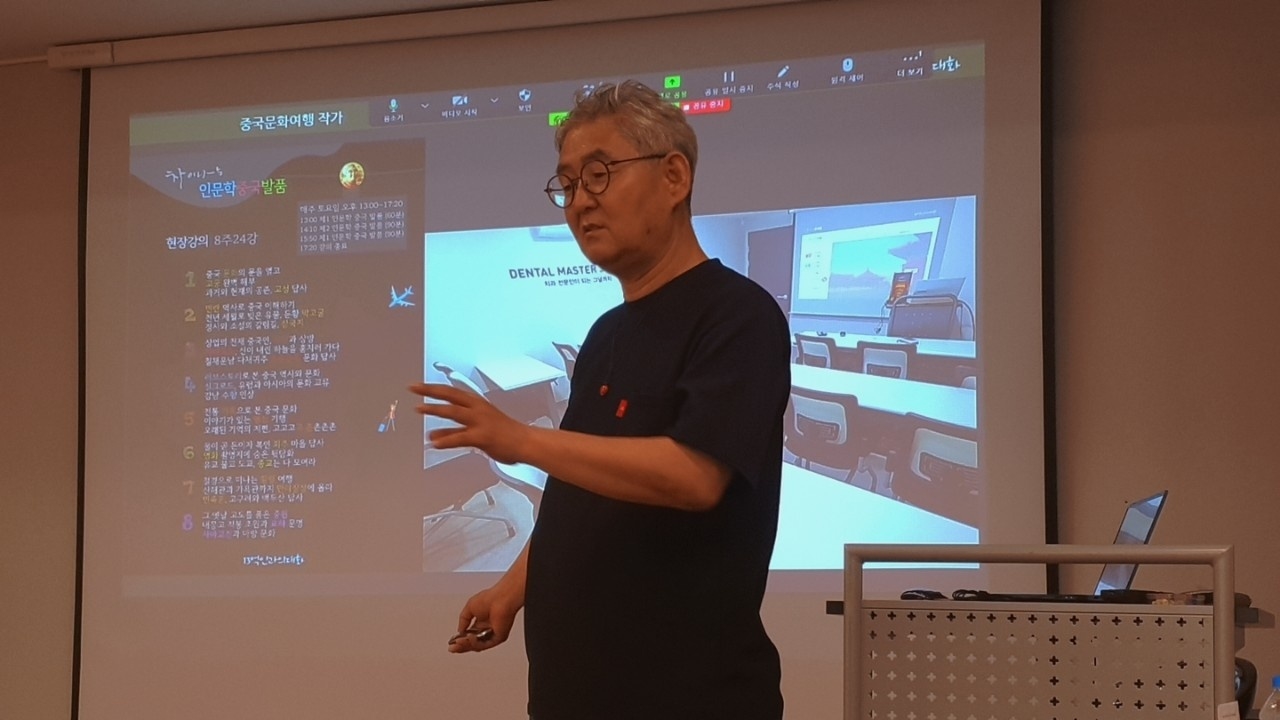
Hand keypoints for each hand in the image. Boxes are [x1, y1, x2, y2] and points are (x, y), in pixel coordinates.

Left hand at [410, 382, 530, 464]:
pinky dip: (447, 440)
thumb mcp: (474, 431)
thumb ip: (452, 432)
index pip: (451, 392)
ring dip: (435, 409)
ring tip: (419, 408)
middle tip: (413, 388)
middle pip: (450, 395)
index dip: (433, 388)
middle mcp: (477, 409)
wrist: (526, 443)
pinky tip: (435, 443)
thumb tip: (432, 435)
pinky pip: (461, 437)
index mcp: (476, 404)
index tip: (417, 386)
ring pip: (454, 412)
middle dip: (430, 390)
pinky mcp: (483, 436)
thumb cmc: (504, 435)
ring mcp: (480, 421)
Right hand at [447, 583, 522, 653]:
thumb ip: (463, 620)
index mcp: (481, 622)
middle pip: (472, 643)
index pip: (469, 636)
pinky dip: (475, 643)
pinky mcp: (498, 638)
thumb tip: (459, 632)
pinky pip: (485, 645)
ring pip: (477, 646)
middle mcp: (487, 629)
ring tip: (459, 642)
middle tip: (452, 648)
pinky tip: (469, 638)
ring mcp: (493, 634)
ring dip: (466, 645)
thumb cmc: (490, 598)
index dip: (460, 641)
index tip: (452, 644)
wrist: (501, 598)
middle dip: (461, 646)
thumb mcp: (469, 608)